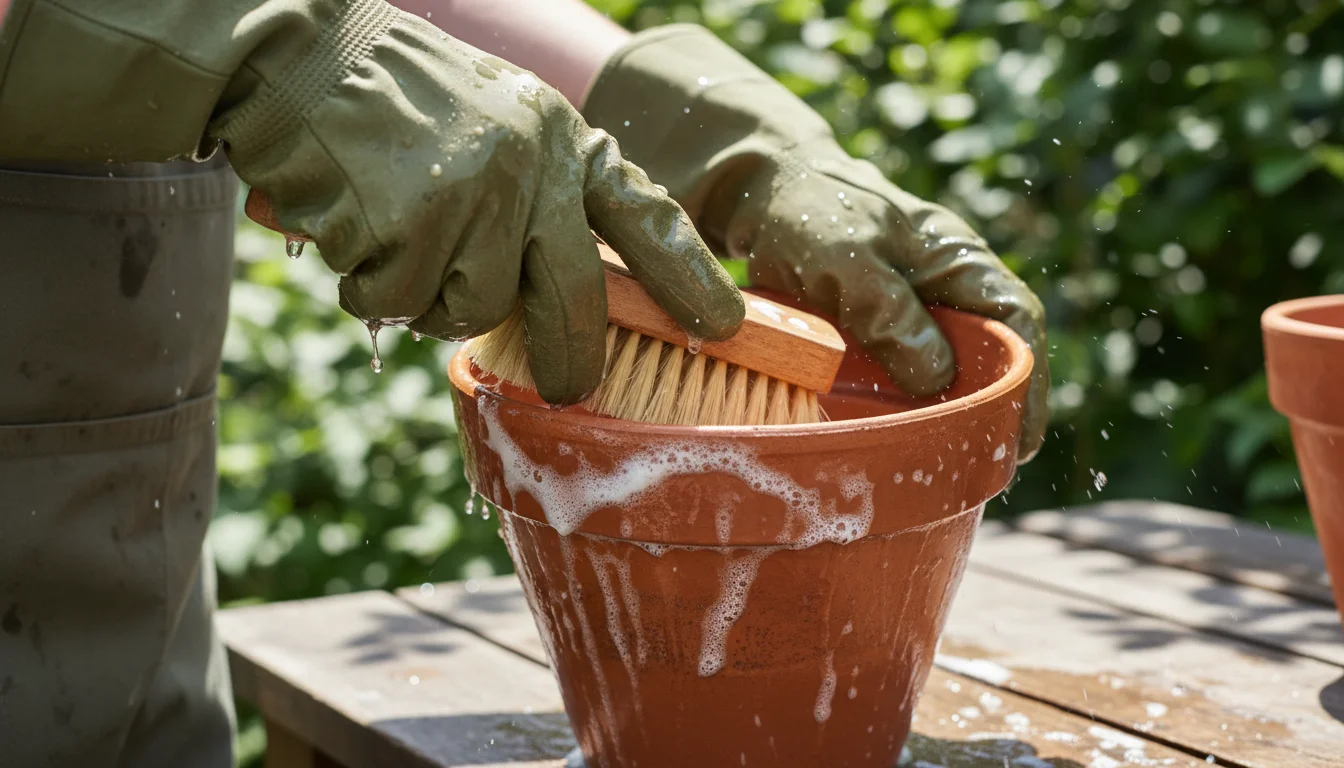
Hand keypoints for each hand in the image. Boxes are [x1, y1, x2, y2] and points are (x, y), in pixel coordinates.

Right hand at [0, 0, 742, 406]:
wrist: (296, 54)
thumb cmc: (393, 104)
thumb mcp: (493, 127)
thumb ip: (535, 200)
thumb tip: (555, 304)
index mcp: (559, 137)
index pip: (644, 213)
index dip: (687, 275)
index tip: (723, 326)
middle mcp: (532, 162)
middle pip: (573, 295)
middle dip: (571, 356)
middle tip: (572, 389)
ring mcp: (476, 190)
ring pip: (472, 307)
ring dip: (425, 296)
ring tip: (390, 234)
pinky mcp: (414, 219)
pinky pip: (400, 303)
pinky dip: (367, 286)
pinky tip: (351, 228)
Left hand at [582, 24, 1047, 461]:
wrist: (763, 195)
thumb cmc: (808, 215)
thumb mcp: (845, 257)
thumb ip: (888, 310)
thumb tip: (937, 376)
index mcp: (957, 259)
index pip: (1016, 318)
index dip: (1028, 379)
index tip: (1022, 435)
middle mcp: (949, 287)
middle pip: (994, 353)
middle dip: (998, 410)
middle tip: (990, 468)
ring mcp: (917, 311)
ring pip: (952, 371)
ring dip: (953, 415)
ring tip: (952, 467)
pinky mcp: (882, 331)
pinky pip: (909, 377)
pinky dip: (911, 410)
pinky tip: (904, 443)